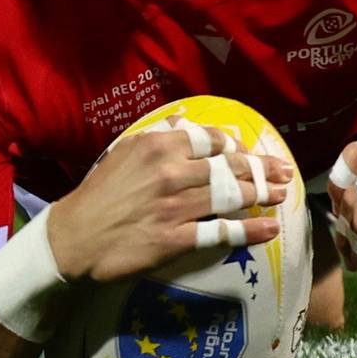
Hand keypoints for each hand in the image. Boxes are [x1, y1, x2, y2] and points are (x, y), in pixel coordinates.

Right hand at [49, 124, 293, 282]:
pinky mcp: (175, 239)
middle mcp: (170, 173)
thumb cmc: (99, 193)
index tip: (251, 153)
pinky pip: (221, 232)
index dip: (237, 147)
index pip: (211, 140)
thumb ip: (157, 134)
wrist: (73, 237)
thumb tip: (183, 118)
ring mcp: (174, 207)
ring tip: (281, 194)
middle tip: (283, 171)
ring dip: (262, 194)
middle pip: (229, 167)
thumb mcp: (124, 152)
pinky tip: (269, 228)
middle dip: (262, 168)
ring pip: (230, 196)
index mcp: (158, 146)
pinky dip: (249, 230)